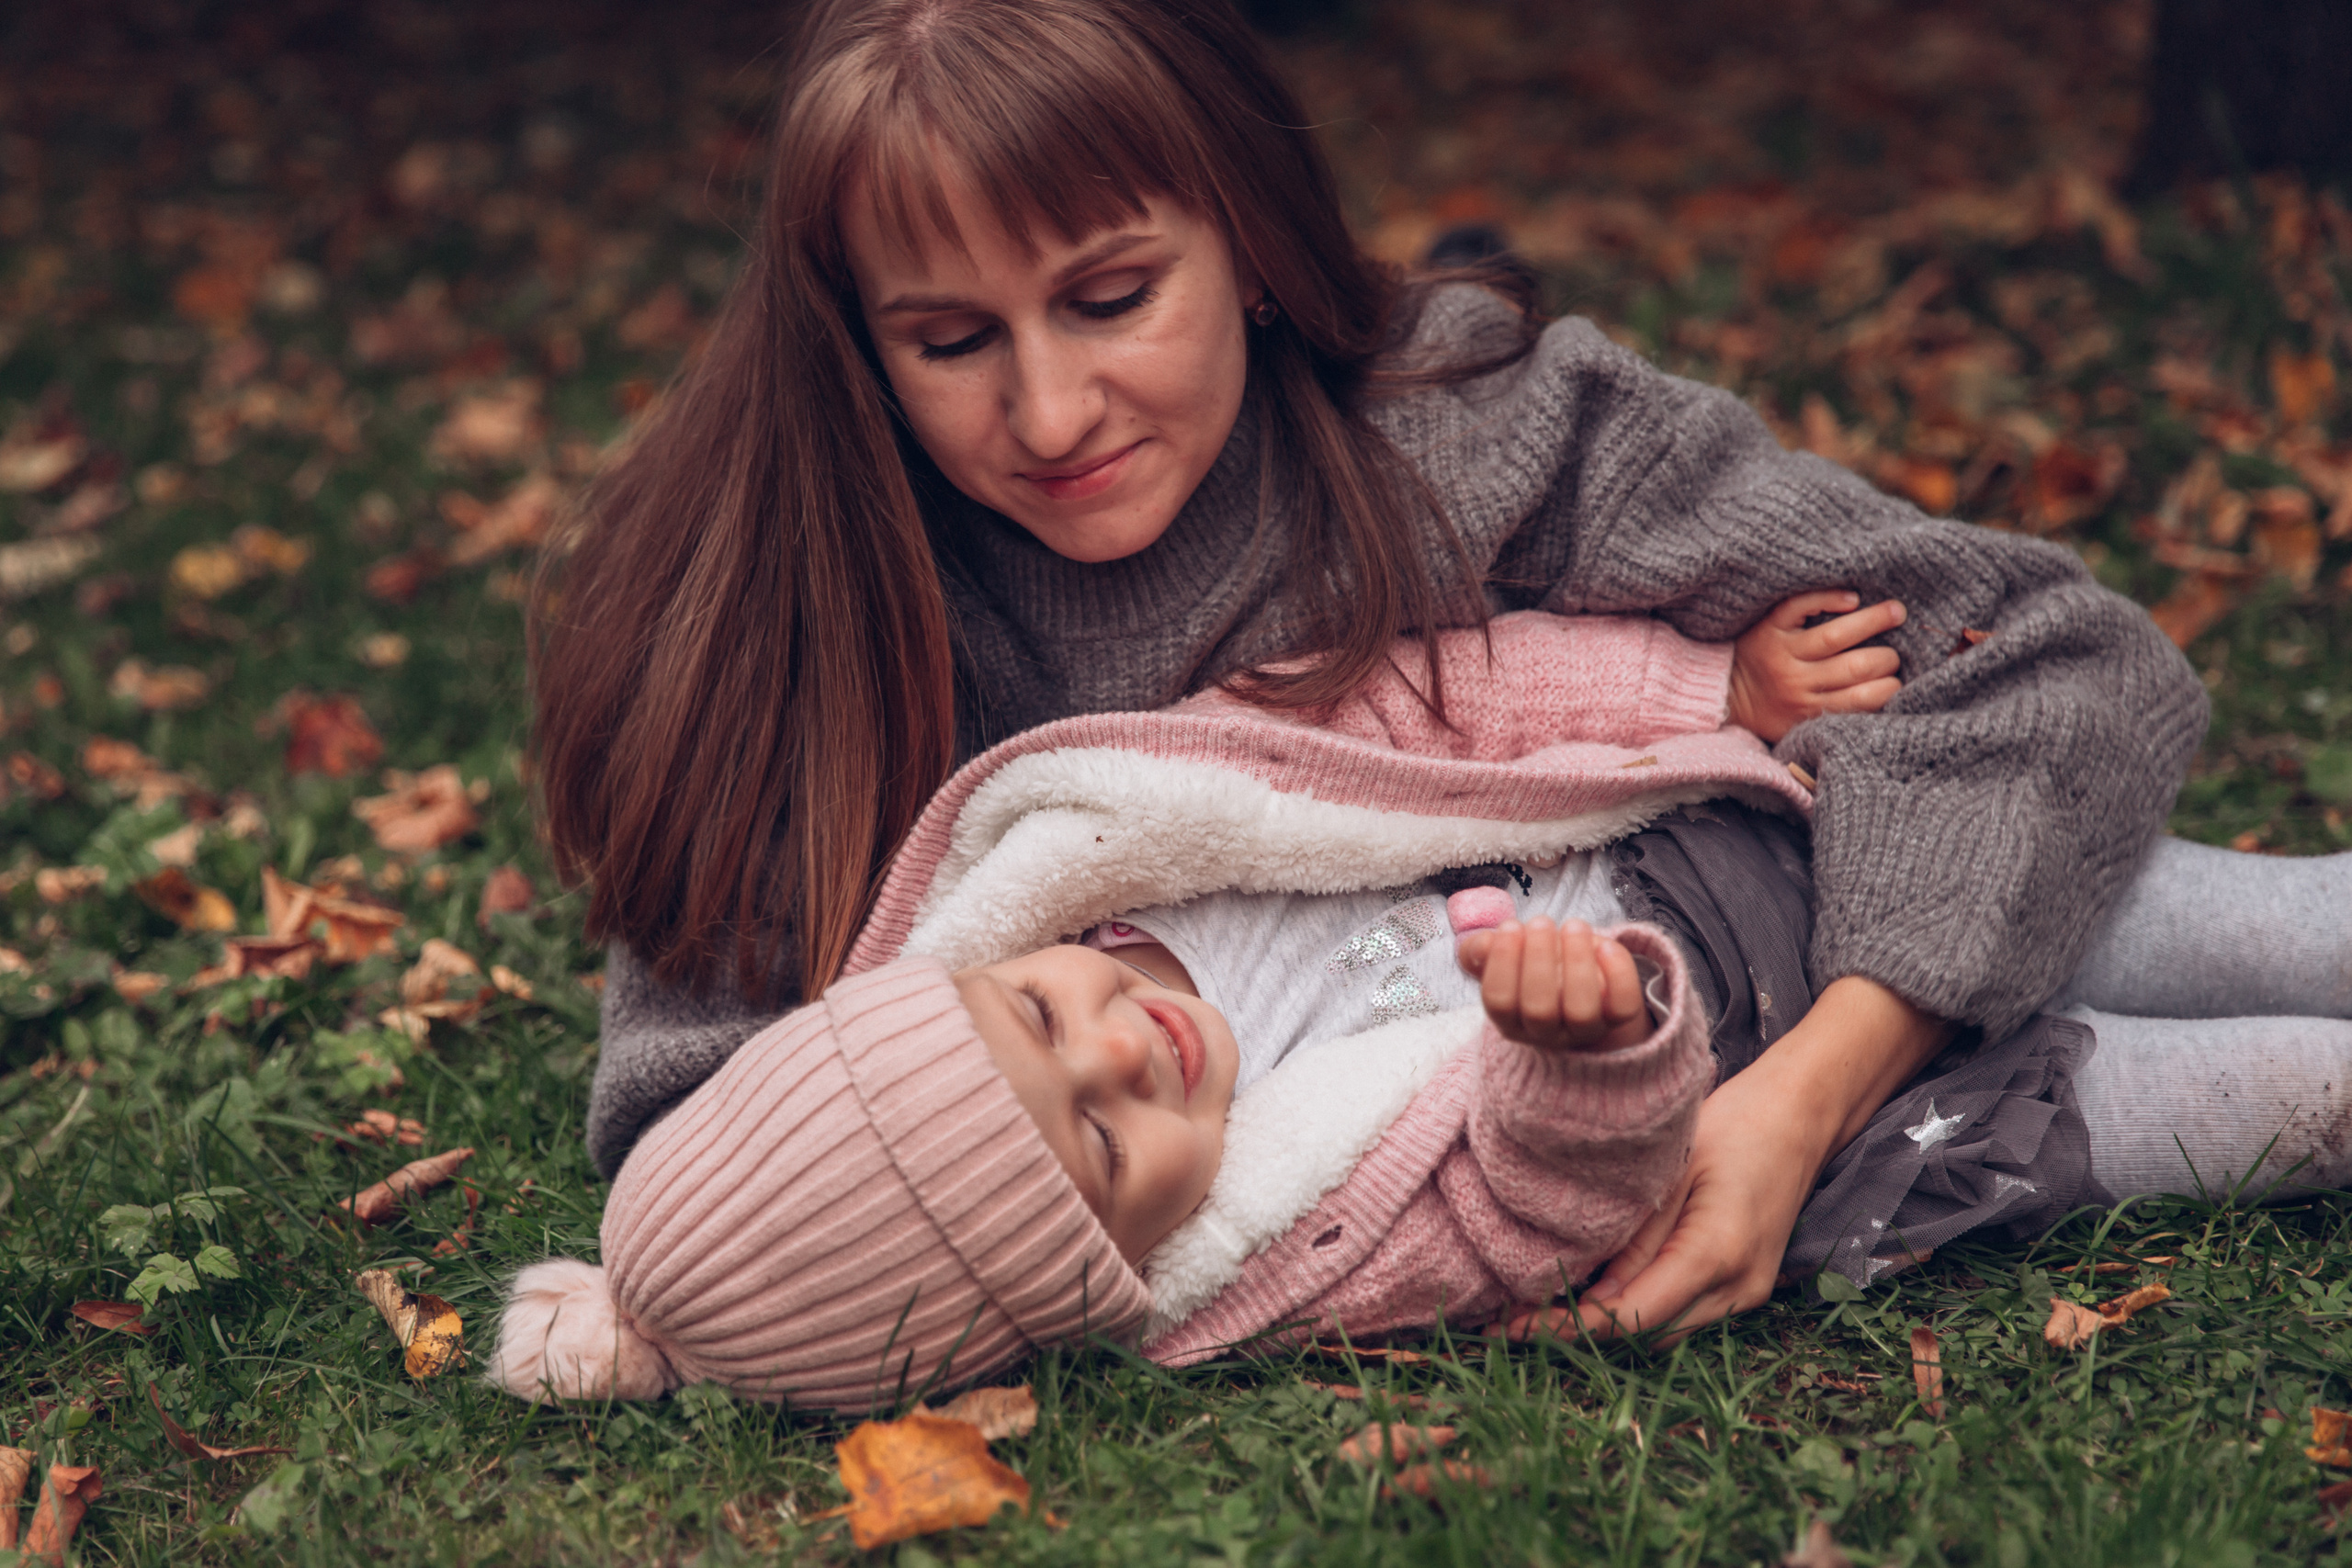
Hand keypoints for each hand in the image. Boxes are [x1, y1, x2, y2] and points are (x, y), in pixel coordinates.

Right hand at [1455, 917, 1649, 1051]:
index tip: (1510, 925)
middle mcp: (1545, 1033)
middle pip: (1539, 1010)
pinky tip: (1605, 946)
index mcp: (1510, 1020)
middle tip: (1541, 921)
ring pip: (1582, 1011)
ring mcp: (1584, 1030)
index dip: (1502, 963)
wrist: (1577, 983)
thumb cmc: (1534, 967)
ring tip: (1573, 925)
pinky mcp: (1617, 1018)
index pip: (1500, 1002)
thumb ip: (1485, 951)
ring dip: (1576, 963)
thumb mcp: (1505, 959)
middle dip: (1539, 960)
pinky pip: (1623, 1006)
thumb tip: (1481, 946)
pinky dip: (1618, 975)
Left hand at [1505, 975, 1952, 1344]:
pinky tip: (1597, 1296)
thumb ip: (1635, 1238)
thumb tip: (1593, 1297)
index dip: (1571, 1327)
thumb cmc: (1734, 1125)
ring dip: (1610, 1331)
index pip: (1632, 1316)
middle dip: (1581, 1335)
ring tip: (1543, 1312)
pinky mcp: (1746, 1288)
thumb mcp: (1672, 1170)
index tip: (1515, 1327)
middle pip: (1648, 1337)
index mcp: (1715, 1254)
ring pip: (1666, 1336)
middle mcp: (1738, 1289)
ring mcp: (1748, 1295)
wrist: (1801, 1116)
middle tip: (1513, 1322)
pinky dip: (1641, 1315)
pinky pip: (1685, 1318)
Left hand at [1727, 590, 1905, 742]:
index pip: (1865, 700)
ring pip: (1834, 635)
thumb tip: (1889, 700)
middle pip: (1856, 666)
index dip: (1891, 688)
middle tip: (1894, 652)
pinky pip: (1800, 607)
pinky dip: (1828, 598)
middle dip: (1886, 658)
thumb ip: (1838, 716)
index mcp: (1811, 711)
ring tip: (1896, 612)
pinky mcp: (1768, 627)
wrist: (1721, 694)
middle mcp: (1798, 682)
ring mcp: (1783, 653)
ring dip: (1872, 620)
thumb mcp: (1802, 727)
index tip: (1898, 680)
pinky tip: (1851, 598)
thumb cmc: (1771, 711)